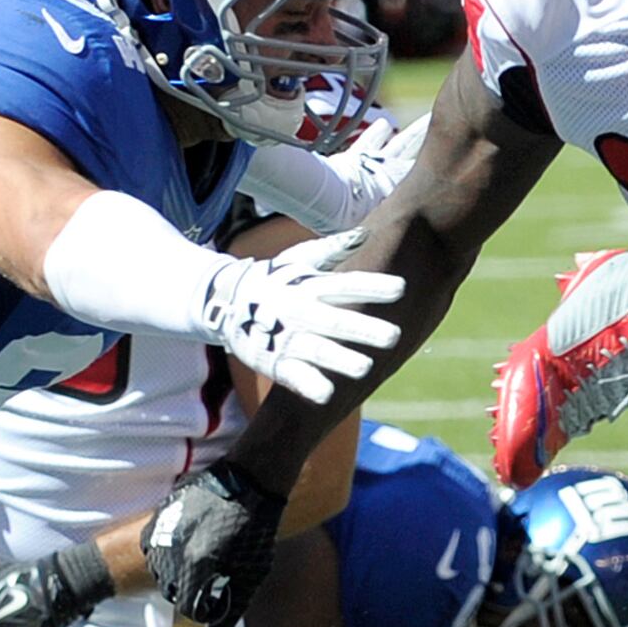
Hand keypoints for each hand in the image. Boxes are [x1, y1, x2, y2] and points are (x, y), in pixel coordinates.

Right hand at [144, 461, 290, 626]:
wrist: (248, 482)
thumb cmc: (255, 531)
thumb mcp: (251, 575)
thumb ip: (231, 612)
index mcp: (198, 566)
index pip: (188, 609)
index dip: (204, 610)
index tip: (216, 600)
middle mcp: (174, 550)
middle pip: (171, 591)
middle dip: (190, 591)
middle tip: (212, 576)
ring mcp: (163, 530)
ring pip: (159, 570)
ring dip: (176, 572)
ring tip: (202, 556)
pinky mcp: (159, 516)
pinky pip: (153, 547)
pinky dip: (166, 552)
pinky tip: (188, 543)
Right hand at [198, 230, 403, 402]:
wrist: (226, 301)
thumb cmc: (275, 280)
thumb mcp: (298, 259)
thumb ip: (333, 249)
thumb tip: (365, 232)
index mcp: (311, 285)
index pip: (346, 285)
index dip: (372, 286)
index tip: (401, 288)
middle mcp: (301, 311)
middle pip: (335, 321)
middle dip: (363, 329)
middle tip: (394, 336)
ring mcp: (286, 338)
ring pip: (317, 350)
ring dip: (340, 359)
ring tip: (365, 368)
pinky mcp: (273, 362)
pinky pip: (292, 375)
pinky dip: (307, 385)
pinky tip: (326, 394)